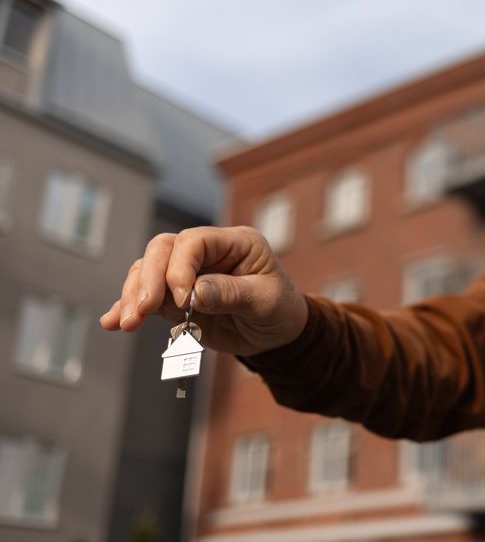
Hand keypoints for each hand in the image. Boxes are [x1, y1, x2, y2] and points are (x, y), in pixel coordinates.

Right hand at [100, 226, 307, 355]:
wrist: (278, 335)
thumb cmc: (279, 310)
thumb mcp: (265, 302)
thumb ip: (231, 294)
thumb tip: (194, 293)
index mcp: (235, 243)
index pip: (195, 241)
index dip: (180, 267)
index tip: (182, 300)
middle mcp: (208, 252)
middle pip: (163, 250)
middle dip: (148, 280)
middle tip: (142, 311)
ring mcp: (188, 273)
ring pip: (147, 271)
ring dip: (133, 296)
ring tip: (128, 323)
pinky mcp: (175, 297)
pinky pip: (146, 296)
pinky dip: (127, 307)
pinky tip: (112, 321)